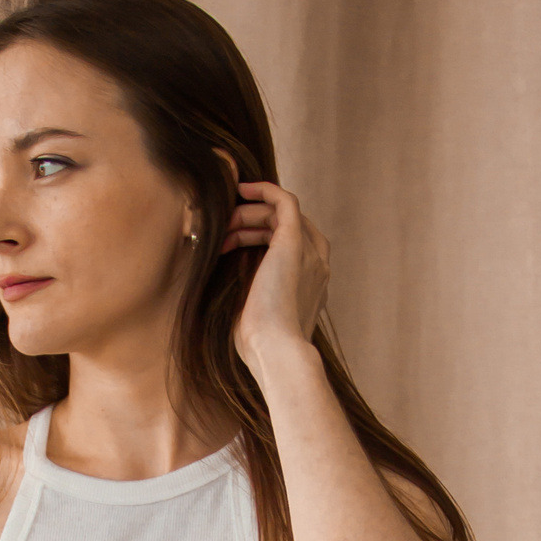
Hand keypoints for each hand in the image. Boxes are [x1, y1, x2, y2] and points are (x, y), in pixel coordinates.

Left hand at [224, 179, 329, 382]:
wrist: (275, 350)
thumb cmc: (260, 342)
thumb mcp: (254, 308)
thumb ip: (251, 282)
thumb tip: (232, 257)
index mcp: (311, 282)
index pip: (289, 244)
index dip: (259, 234)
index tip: (231, 238)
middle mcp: (317, 264)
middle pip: (286, 226)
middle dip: (252, 223)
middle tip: (223, 233)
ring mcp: (310, 251)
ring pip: (281, 213)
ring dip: (249, 214)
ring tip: (223, 225)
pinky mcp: (295, 242)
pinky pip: (285, 201)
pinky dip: (265, 190)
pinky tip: (242, 190)